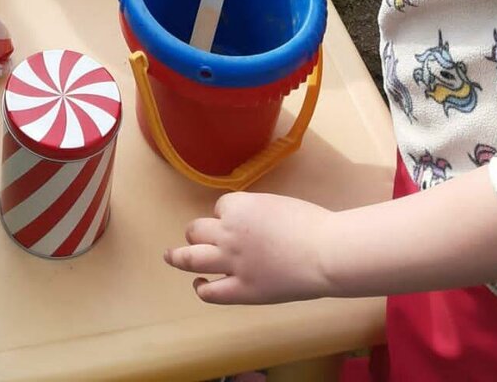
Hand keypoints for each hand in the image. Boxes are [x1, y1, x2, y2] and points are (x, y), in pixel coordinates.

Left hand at [166, 193, 334, 304]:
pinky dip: (200, 287)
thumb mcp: (276, 205)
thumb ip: (255, 213)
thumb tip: (249, 223)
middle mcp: (228, 233)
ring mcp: (232, 263)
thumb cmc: (310, 223)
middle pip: (197, 229)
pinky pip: (210, 291)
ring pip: (191, 258)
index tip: (237, 221)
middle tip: (196, 237)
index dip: (226, 214)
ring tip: (171, 257)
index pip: (220, 207)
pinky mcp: (242, 290)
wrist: (325, 253)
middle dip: (197, 232)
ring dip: (179, 256)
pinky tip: (199, 284)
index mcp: (238, 207)